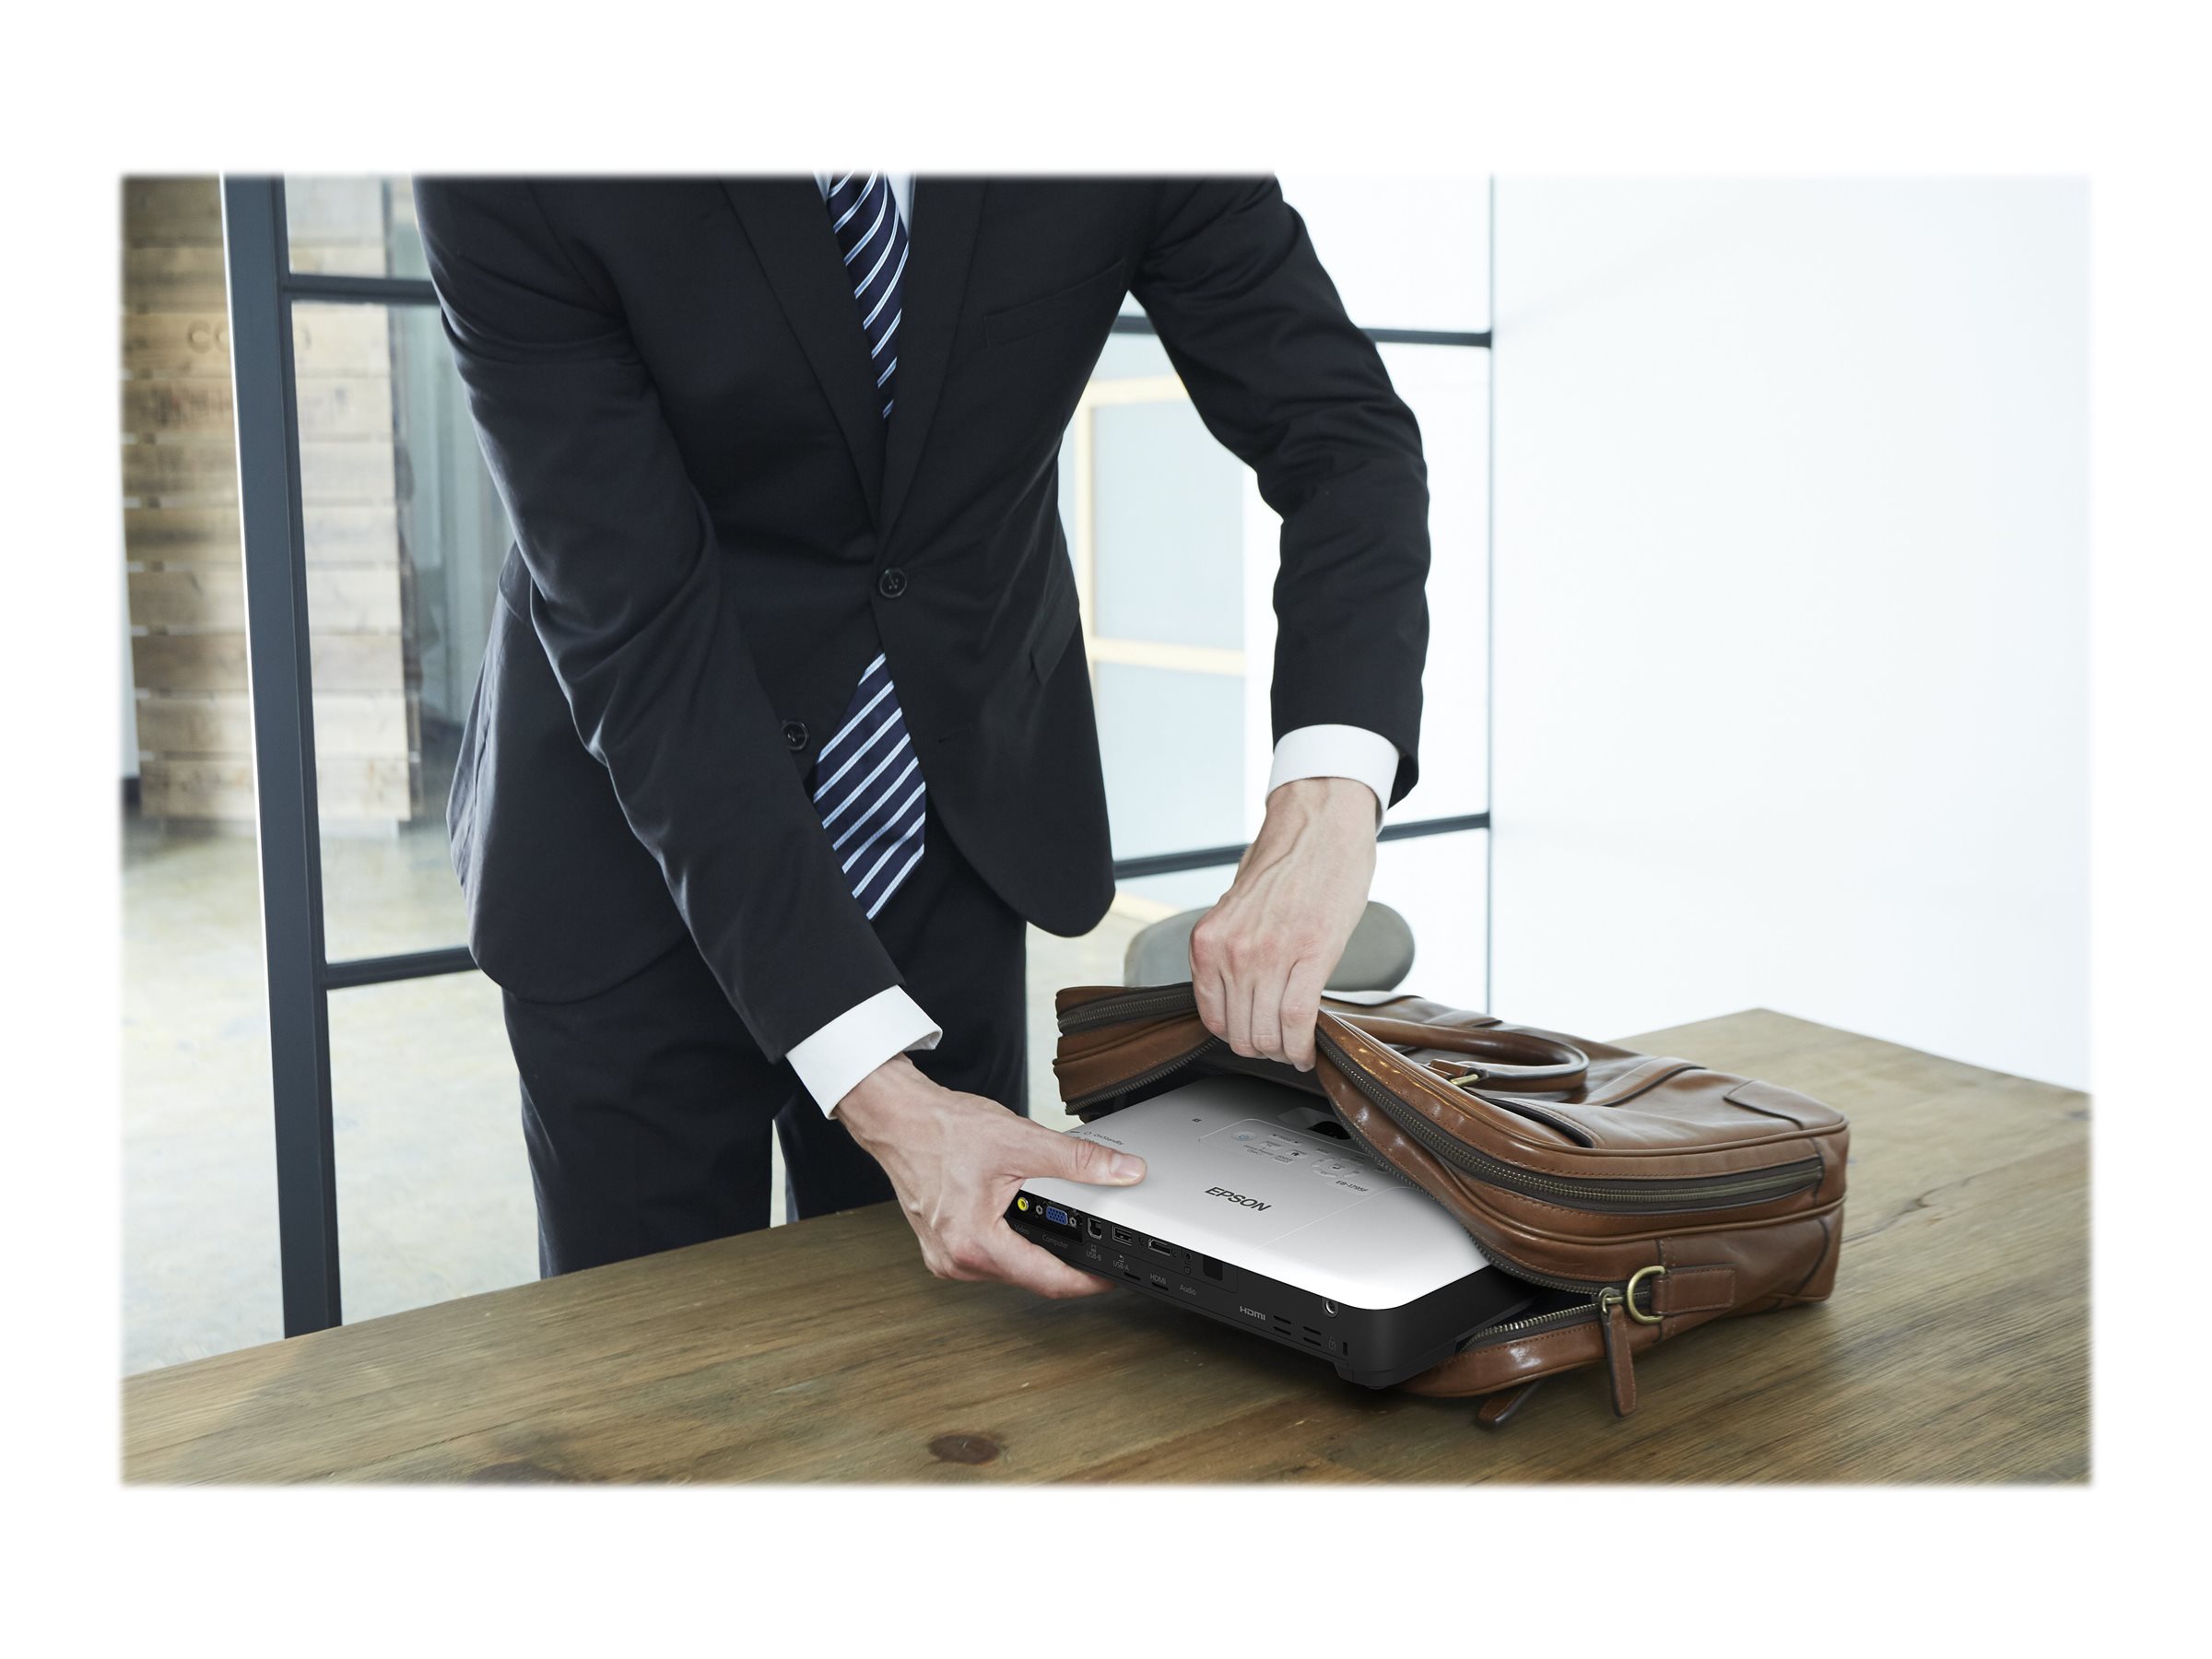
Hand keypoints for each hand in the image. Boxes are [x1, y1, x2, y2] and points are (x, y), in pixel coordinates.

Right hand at [835, 1055, 1146, 1298]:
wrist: (899, 1119)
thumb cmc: (944, 1130)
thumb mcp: (1023, 1142)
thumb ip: (1079, 1161)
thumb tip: (1122, 1172)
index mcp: (975, 1244)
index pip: (1048, 1281)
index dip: (1089, 1281)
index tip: (1114, 1276)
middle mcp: (956, 1261)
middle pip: (1030, 1277)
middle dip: (1065, 1260)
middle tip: (1095, 1242)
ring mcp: (945, 1258)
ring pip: (1010, 1268)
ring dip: (1036, 1249)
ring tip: (1056, 1222)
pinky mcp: (942, 1248)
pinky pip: (990, 1257)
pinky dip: (1012, 1240)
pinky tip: (1019, 1218)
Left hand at [1189, 776, 1377, 1070]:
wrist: (1319, 828)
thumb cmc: (1284, 865)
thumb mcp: (1235, 912)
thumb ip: (1229, 953)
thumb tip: (1237, 998)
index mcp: (1208, 942)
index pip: (1212, 1019)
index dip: (1236, 1038)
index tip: (1254, 1040)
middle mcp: (1232, 951)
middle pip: (1241, 1033)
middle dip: (1262, 1049)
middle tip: (1279, 1047)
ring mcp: (1269, 955)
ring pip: (1269, 1033)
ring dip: (1284, 1052)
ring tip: (1295, 1049)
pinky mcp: (1310, 955)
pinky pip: (1299, 1020)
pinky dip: (1303, 1047)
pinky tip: (1308, 1050)